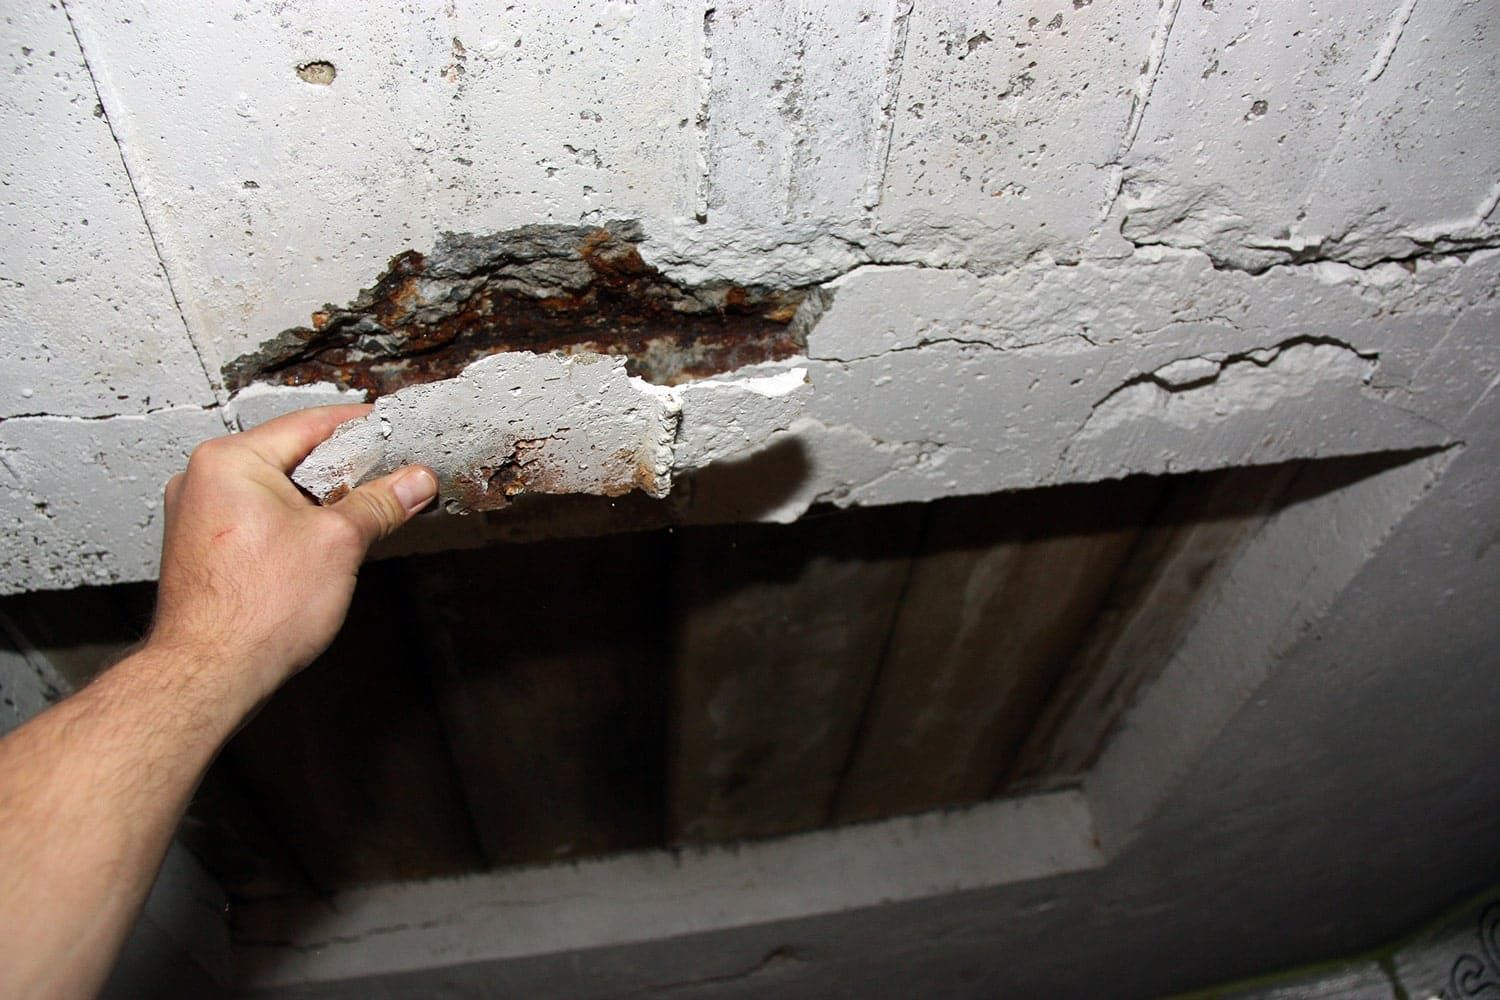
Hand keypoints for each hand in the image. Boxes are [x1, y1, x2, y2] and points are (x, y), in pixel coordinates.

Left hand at [149, 405, 435, 712]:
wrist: (211, 674)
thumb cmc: (257, 610)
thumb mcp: (340, 543)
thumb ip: (380, 503)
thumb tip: (414, 480)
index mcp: (229, 460)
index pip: (308, 424)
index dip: (359, 427)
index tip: (391, 431)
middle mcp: (202, 480)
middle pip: (290, 456)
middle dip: (343, 470)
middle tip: (389, 478)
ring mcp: (196, 515)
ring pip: (274, 490)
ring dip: (319, 500)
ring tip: (361, 515)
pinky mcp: (201, 548)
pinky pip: (257, 517)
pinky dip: (292, 523)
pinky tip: (322, 544)